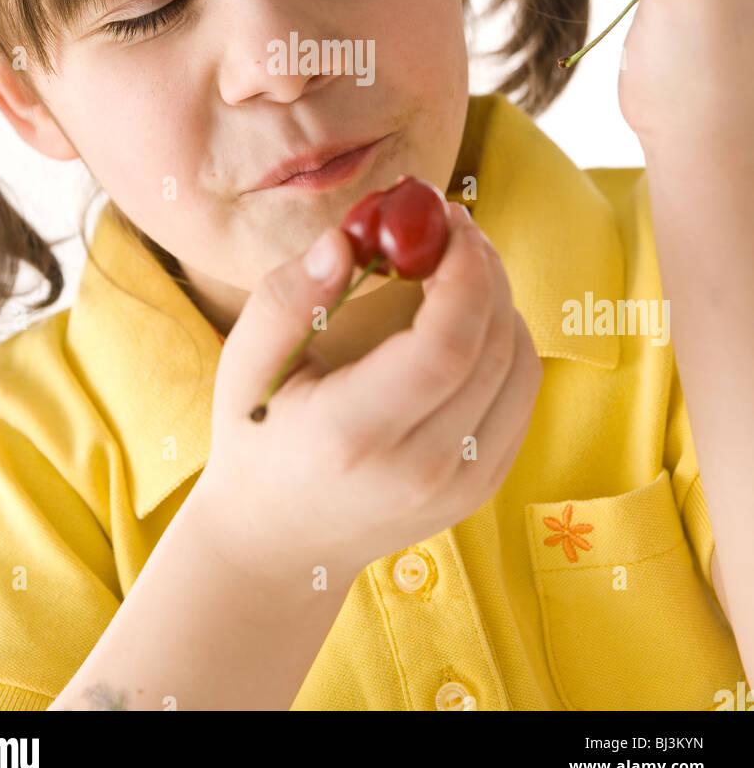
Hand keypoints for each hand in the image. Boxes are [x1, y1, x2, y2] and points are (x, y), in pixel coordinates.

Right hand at [196, 203, 542, 586]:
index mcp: (352, 435)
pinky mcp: (482, 490)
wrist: (279, 543)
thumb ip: (288, 298)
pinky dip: (508, 344)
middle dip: (486, 273)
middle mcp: (418, 470)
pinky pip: (521, 399)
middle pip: (492, 353)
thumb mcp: (245, 364)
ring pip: (519, 371)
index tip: (448, 223)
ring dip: (502, 303)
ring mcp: (458, 487)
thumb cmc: (258, 437)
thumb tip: (345, 239)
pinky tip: (469, 318)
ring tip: (461, 267)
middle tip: (457, 228)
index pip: (443, 349)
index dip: (464, 275)